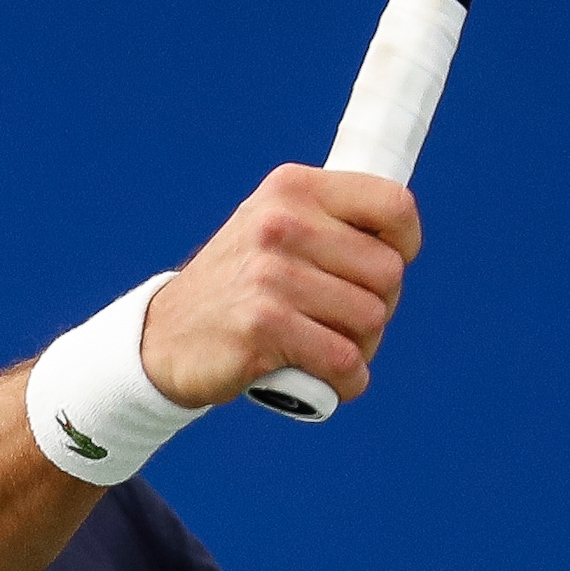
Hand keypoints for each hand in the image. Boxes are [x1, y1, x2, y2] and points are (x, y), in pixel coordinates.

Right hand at [141, 167, 420, 409]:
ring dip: (360, 348)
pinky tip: (326, 381)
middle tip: (339, 322)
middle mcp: (281, 222)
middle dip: (378, 308)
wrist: (164, 337)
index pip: (393, 205)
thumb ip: (332, 224)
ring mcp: (270, 273)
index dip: (405, 245)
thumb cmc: (240, 287)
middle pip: (388, 273)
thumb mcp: (277, 230)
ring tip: (324, 347)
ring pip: (371, 320)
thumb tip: (402, 243)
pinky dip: (346, 382)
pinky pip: (344, 360)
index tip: (382, 269)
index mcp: (293, 188)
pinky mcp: (262, 325)